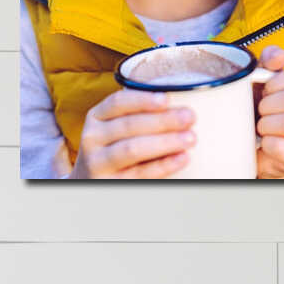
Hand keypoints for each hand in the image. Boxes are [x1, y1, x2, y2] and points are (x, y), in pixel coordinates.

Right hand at [66, 89, 195, 178]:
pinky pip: (141, 173)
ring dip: (165, 141)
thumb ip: (140, 115)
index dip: (143, 100)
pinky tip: (183, 158)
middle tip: (190, 117)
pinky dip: (164, 164)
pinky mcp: (111, 184)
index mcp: (96, 117)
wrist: (95, 182)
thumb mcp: (117, 128)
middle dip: (163, 120)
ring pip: (133, 149)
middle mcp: (92, 138)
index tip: (166, 99)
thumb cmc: (116, 148)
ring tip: (190, 138)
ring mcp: (98, 163)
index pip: (118, 103)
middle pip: (129, 125)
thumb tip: (180, 104)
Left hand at [252, 45, 283, 178]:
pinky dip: (266, 143)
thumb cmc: (270, 109)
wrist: (268, 146)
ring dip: (266, 124)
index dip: (273, 83)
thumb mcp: (267, 80)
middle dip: (266, 105)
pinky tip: (267, 142)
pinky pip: (280, 147)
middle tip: (262, 111)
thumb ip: (271, 61)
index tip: (266, 90)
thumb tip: (280, 55)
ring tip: (264, 126)